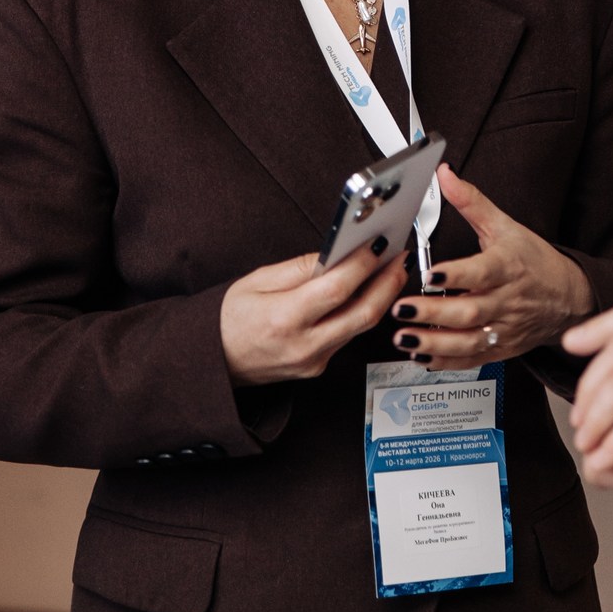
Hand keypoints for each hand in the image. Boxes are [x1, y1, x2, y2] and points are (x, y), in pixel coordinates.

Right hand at [221, 247, 404, 385]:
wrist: (212, 362)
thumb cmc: (227, 320)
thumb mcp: (256, 281)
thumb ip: (300, 268)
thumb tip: (336, 252)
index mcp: (284, 319)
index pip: (338, 289)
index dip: (364, 264)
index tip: (379, 243)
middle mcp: (303, 346)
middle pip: (363, 313)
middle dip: (389, 283)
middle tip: (400, 258)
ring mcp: (313, 362)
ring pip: (360, 326)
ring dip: (381, 297)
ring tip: (390, 270)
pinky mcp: (317, 368)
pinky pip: (347, 337)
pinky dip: (360, 312)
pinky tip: (366, 293)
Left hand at [388, 166, 593, 368]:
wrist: (567, 297)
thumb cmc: (535, 261)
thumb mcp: (505, 227)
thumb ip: (472, 203)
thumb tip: (447, 176)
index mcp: (508, 267)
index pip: (482, 272)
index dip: (456, 275)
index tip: (430, 275)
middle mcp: (506, 301)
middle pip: (470, 311)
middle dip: (433, 314)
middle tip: (402, 309)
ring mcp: (504, 328)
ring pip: (469, 341)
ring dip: (434, 343)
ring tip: (404, 338)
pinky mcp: (500, 349)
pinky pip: (471, 359)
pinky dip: (445, 362)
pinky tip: (421, 357)